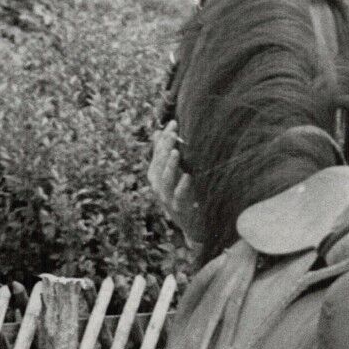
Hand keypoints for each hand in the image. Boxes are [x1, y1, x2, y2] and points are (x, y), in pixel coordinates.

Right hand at [148, 120, 201, 244]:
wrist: (192, 225)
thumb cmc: (184, 196)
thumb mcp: (174, 174)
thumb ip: (165, 155)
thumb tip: (159, 132)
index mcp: (155, 175)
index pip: (157, 152)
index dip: (164, 138)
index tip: (174, 124)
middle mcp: (157, 185)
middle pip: (159, 163)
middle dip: (165, 147)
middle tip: (174, 134)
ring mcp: (166, 198)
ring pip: (165, 179)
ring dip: (170, 165)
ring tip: (175, 152)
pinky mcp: (177, 209)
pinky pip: (178, 196)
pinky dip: (182, 186)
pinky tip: (188, 176)